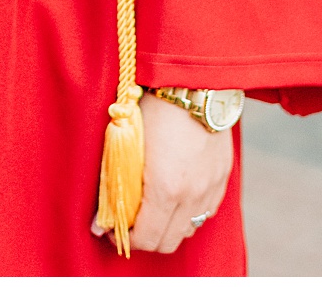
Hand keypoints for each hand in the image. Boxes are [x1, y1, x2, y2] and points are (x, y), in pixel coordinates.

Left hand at [92, 92, 232, 254]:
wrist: (195, 79)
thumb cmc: (154, 103)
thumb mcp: (126, 139)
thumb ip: (114, 181)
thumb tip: (98, 222)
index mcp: (165, 187)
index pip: (146, 238)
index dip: (125, 238)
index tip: (112, 227)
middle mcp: (191, 195)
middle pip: (168, 241)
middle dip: (145, 237)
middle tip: (130, 220)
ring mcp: (211, 187)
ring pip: (189, 229)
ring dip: (169, 226)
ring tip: (153, 207)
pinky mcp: (223, 177)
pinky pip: (206, 212)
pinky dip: (189, 212)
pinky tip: (176, 194)